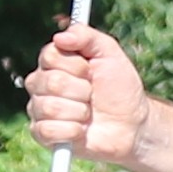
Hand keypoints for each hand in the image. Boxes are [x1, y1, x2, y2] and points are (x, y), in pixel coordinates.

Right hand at [27, 23, 145, 163]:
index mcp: (53, 63)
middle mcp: (41, 84)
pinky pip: (47, 131)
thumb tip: (60, 37)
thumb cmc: (119, 88)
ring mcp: (40, 110)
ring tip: (89, 114)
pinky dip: (72, 131)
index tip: (92, 71)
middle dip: (82, 90)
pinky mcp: (43, 135)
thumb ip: (88, 37)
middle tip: (93, 95)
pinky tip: (81, 130)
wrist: (132, 124)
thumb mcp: (111, 54)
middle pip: (52, 82)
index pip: (50, 56)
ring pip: (50, 107)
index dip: (77, 65)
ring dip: (80, 111)